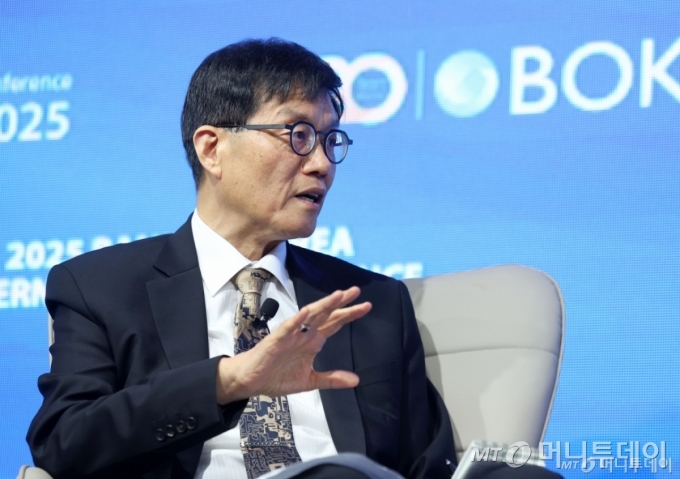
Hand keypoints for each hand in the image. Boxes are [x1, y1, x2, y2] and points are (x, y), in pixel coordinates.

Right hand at [216, 286, 370, 403]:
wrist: (251, 381)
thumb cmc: (277, 376)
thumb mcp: (310, 381)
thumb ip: (332, 379)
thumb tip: (356, 380)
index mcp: (313, 341)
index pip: (334, 323)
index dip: (349, 314)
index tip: (366, 305)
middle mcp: (304, 334)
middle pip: (326, 315)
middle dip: (341, 303)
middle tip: (356, 291)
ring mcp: (291, 335)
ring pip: (310, 316)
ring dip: (324, 305)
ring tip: (338, 295)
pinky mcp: (276, 340)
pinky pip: (287, 328)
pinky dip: (296, 320)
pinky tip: (305, 312)